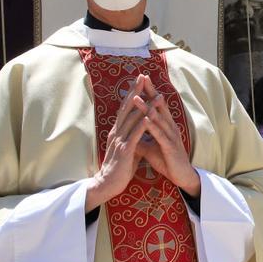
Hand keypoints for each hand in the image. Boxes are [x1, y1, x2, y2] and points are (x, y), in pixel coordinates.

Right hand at [86, 87, 150, 210]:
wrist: (107, 184)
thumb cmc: (119, 167)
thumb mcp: (127, 148)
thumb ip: (133, 138)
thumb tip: (140, 131)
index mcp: (117, 131)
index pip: (125, 108)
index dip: (132, 94)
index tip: (139, 81)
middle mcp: (117, 132)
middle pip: (127, 108)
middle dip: (136, 92)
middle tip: (143, 77)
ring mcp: (120, 140)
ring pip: (133, 119)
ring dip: (145, 106)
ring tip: (155, 94)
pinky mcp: (125, 151)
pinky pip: (135, 135)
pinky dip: (143, 125)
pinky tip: (150, 116)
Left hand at [133, 75, 200, 196]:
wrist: (181, 177)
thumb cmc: (167, 160)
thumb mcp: (150, 148)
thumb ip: (141, 138)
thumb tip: (129, 133)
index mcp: (165, 126)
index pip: (157, 105)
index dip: (150, 92)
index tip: (141, 80)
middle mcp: (170, 127)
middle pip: (160, 106)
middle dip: (151, 92)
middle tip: (142, 78)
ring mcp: (171, 136)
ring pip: (158, 119)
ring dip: (147, 108)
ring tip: (136, 98)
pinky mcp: (170, 147)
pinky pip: (160, 135)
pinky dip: (152, 126)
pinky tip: (146, 119)